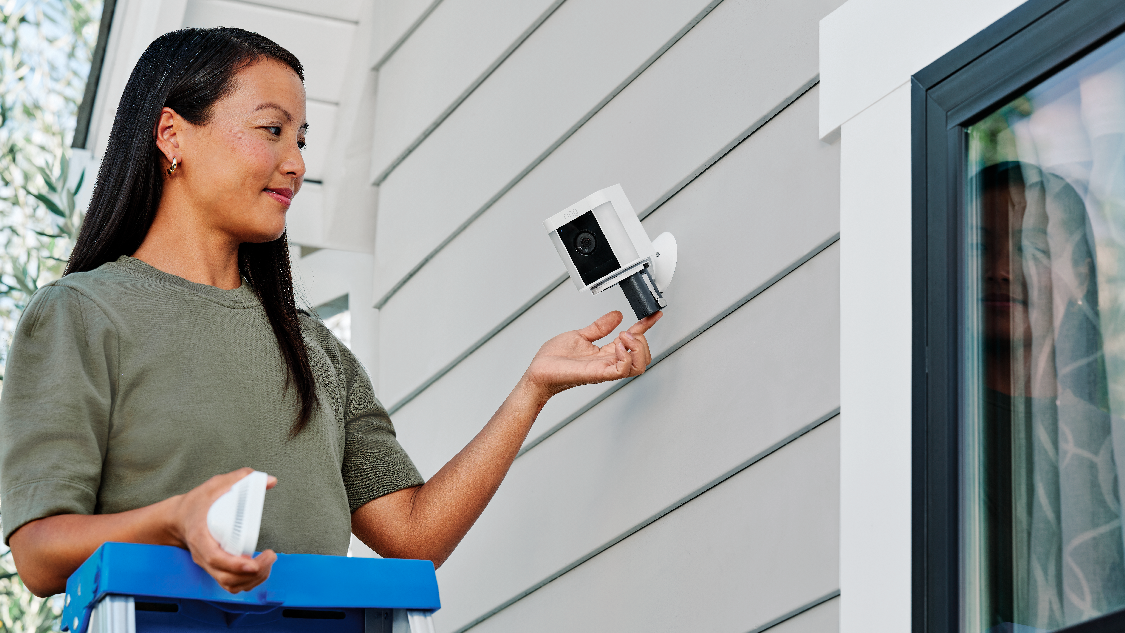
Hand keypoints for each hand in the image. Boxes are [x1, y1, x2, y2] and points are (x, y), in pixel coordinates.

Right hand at [169, 467, 277, 592]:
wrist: (179, 518)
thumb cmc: (196, 504)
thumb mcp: (215, 485)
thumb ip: (241, 478)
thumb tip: (269, 480)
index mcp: (200, 536)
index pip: (214, 557)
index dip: (234, 564)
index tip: (252, 563)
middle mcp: (203, 555)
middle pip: (226, 576)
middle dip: (252, 572)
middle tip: (270, 556)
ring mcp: (209, 564)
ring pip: (229, 584)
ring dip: (252, 579)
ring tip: (268, 562)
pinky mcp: (215, 568)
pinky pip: (230, 584)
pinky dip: (247, 582)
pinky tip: (260, 570)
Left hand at [525, 310, 660, 397]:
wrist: (538, 371)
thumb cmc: (553, 359)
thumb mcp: (580, 335)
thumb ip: (600, 327)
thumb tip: (616, 316)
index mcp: (606, 354)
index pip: (634, 341)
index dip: (647, 327)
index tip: (654, 315)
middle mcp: (608, 363)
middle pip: (643, 358)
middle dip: (643, 341)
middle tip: (628, 331)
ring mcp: (604, 369)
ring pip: (638, 366)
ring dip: (637, 348)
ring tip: (623, 337)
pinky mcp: (596, 374)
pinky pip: (621, 370)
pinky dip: (625, 357)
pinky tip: (617, 346)